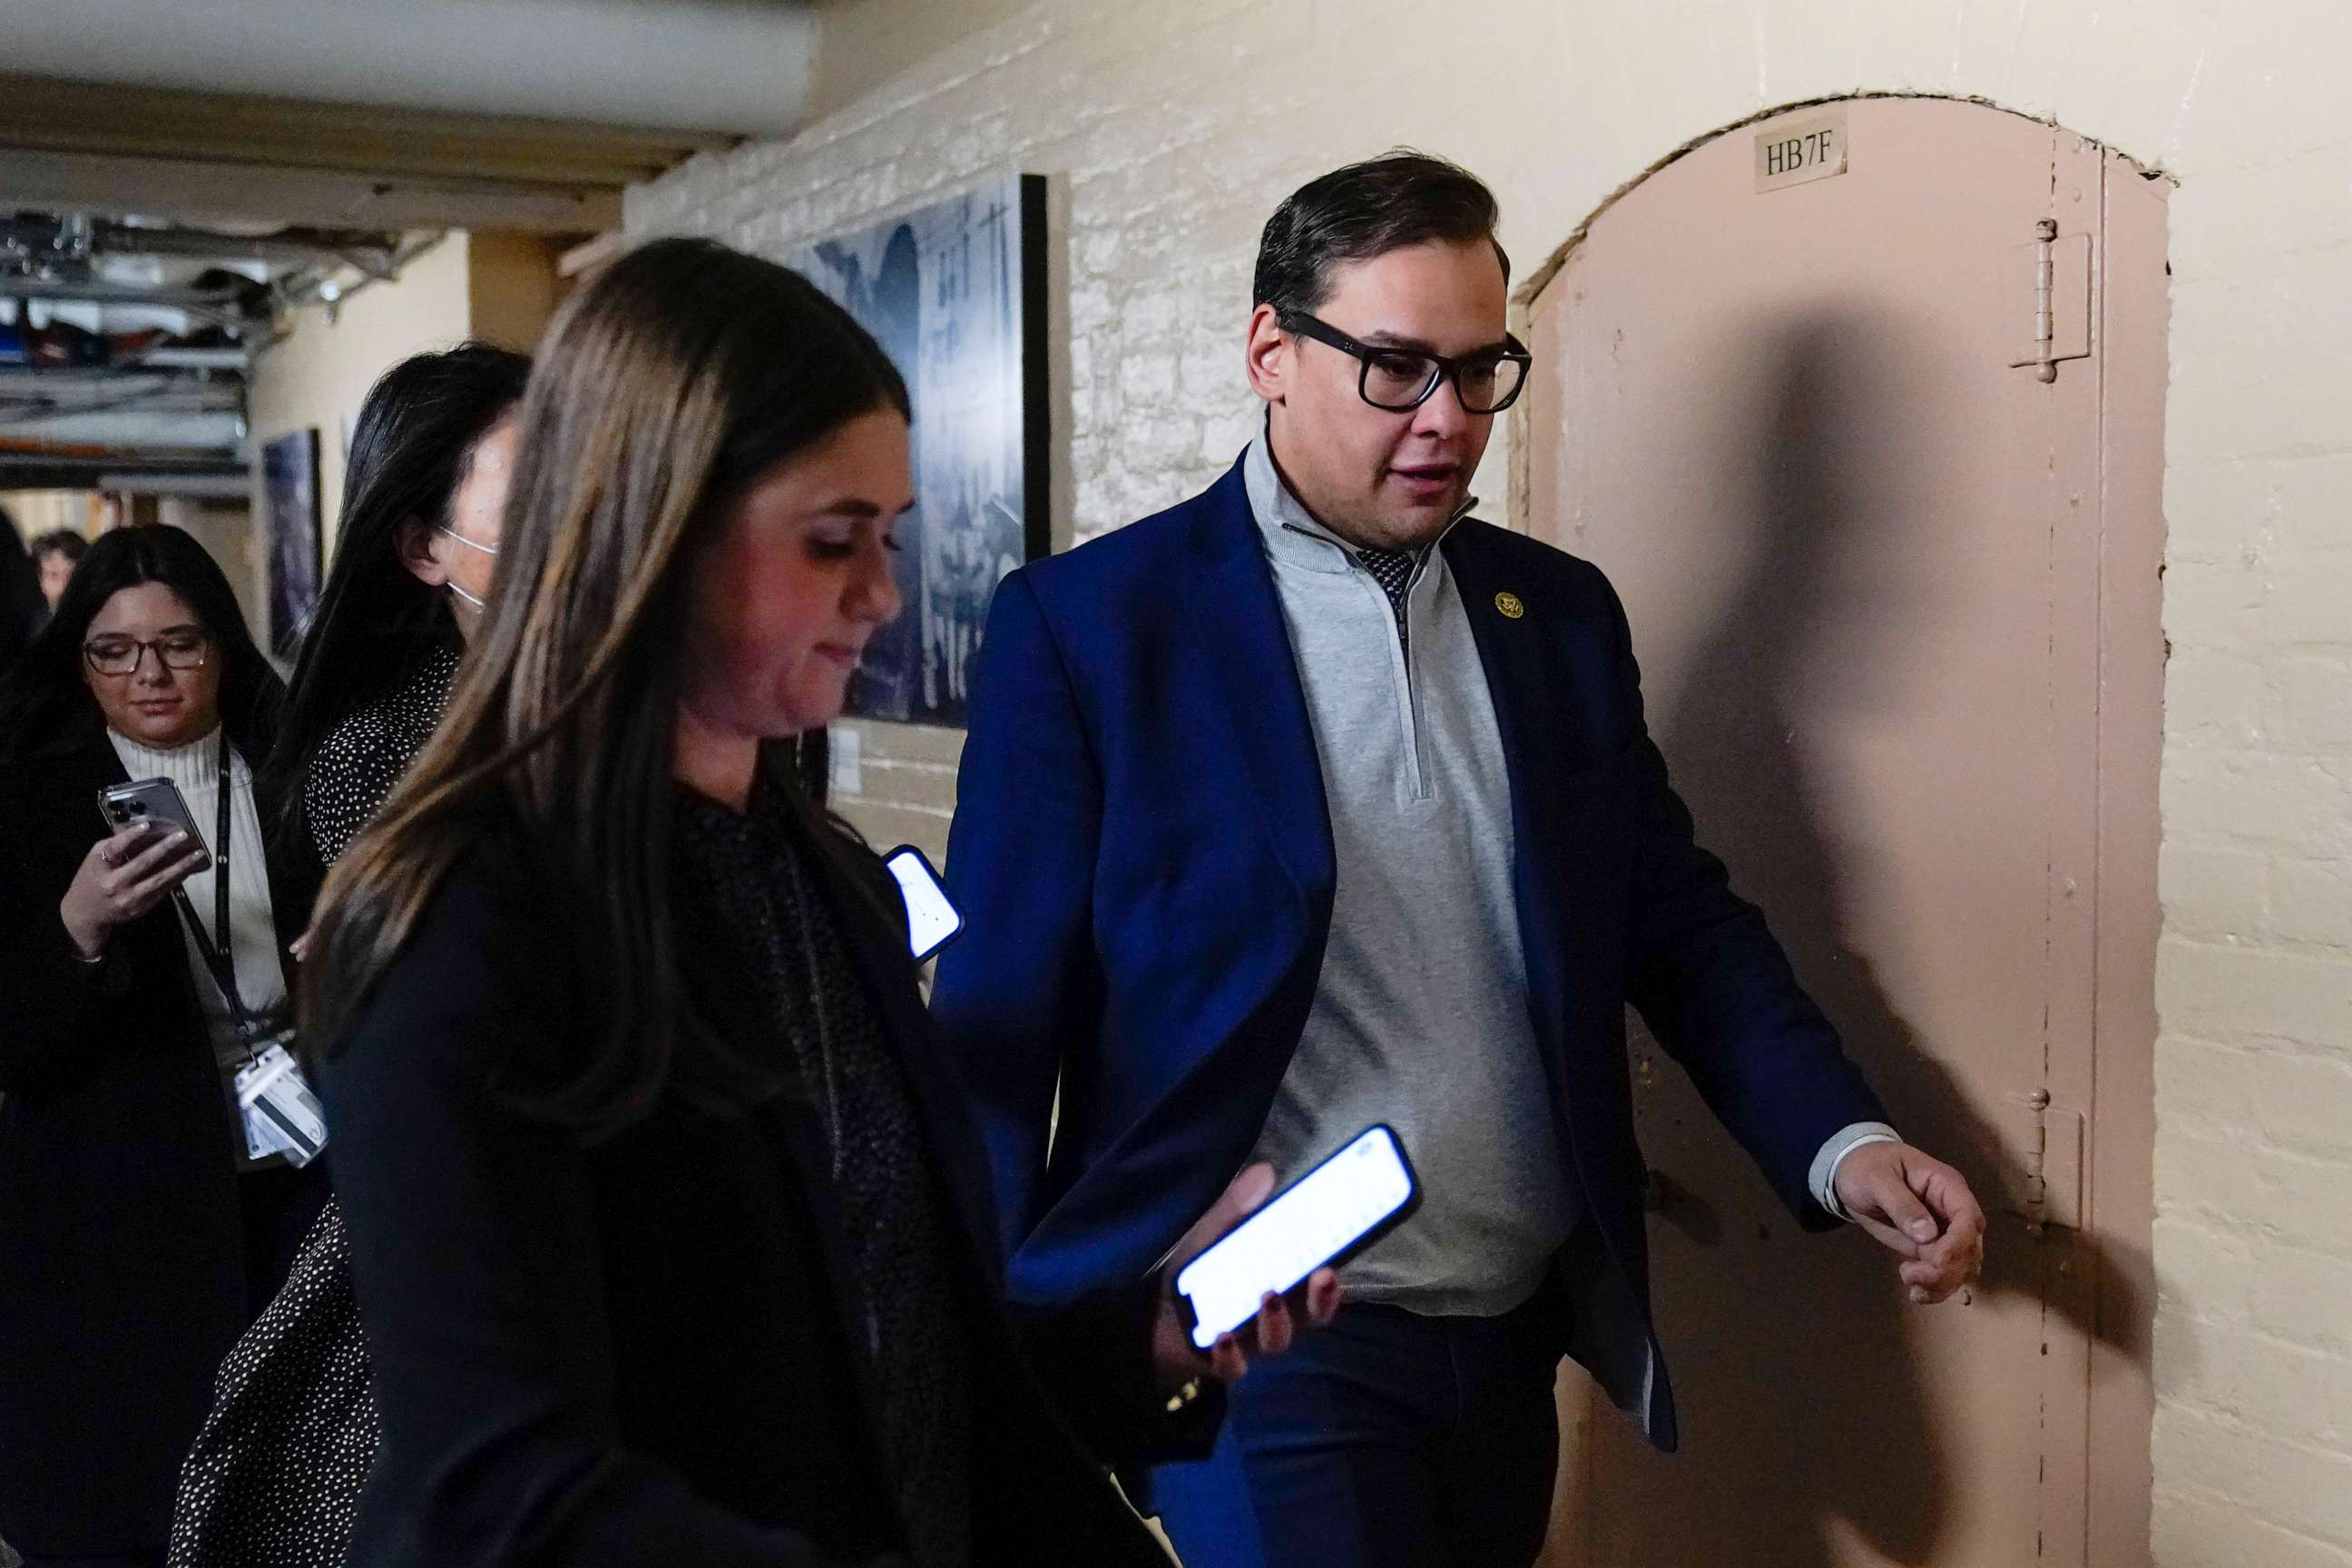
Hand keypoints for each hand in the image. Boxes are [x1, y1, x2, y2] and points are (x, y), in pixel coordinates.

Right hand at [59, 824, 207, 958]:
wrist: (86, 914)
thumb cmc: (91, 880)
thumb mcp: (94, 860)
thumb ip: (113, 846)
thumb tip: (139, 830)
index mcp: (100, 868)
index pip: (115, 849)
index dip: (130, 836)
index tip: (147, 825)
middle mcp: (115, 884)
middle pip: (142, 863)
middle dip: (164, 848)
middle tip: (182, 835)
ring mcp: (130, 897)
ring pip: (159, 880)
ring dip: (180, 866)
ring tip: (196, 854)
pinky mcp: (141, 907)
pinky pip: (163, 890)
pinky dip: (177, 878)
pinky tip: (189, 869)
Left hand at [1151, 1163, 1343, 1390]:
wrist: (1162, 1317)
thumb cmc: (1201, 1272)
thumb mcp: (1216, 1233)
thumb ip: (1238, 1207)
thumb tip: (1266, 1171)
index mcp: (1286, 1283)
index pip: (1320, 1281)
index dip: (1336, 1272)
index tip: (1342, 1255)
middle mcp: (1280, 1315)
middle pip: (1313, 1314)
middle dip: (1323, 1298)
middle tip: (1325, 1275)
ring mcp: (1254, 1341)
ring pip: (1278, 1339)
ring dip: (1277, 1321)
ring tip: (1268, 1296)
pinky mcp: (1225, 1361)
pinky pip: (1234, 1366)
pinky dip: (1231, 1354)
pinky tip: (1222, 1337)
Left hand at [1834, 1141, 1985, 1304]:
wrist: (1852, 1174)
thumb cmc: (1865, 1167)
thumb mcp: (1877, 1178)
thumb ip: (1901, 1204)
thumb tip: (1928, 1236)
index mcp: (1947, 1186)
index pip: (1969, 1217)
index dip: (1959, 1244)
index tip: (1936, 1262)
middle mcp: (1953, 1211)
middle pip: (1971, 1247)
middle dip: (1948, 1269)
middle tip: (1911, 1275)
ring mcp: (1945, 1232)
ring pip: (1963, 1266)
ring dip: (1943, 1283)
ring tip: (1911, 1285)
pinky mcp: (1932, 1249)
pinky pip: (1946, 1273)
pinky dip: (1937, 1288)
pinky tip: (1916, 1293)